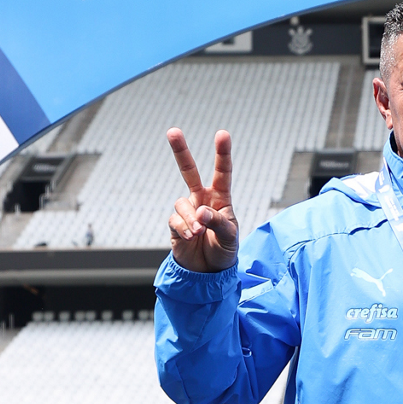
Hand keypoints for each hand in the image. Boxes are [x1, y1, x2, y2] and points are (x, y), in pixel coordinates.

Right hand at [166, 128, 238, 272]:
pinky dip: (183, 228)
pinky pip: (175, 220)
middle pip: (188, 171)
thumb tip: (200, 212)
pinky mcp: (175, 224)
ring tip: (199, 233)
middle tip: (172, 131)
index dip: (222, 153)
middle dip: (180, 151)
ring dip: (190, 218)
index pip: (222, 172)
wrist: (208, 272)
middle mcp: (202, 199)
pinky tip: (191, 237)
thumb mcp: (230, 237)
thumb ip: (217, 222)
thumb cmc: (225, 250)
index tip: (222, 134)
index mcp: (220, 198)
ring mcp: (187, 211)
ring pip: (182, 203)